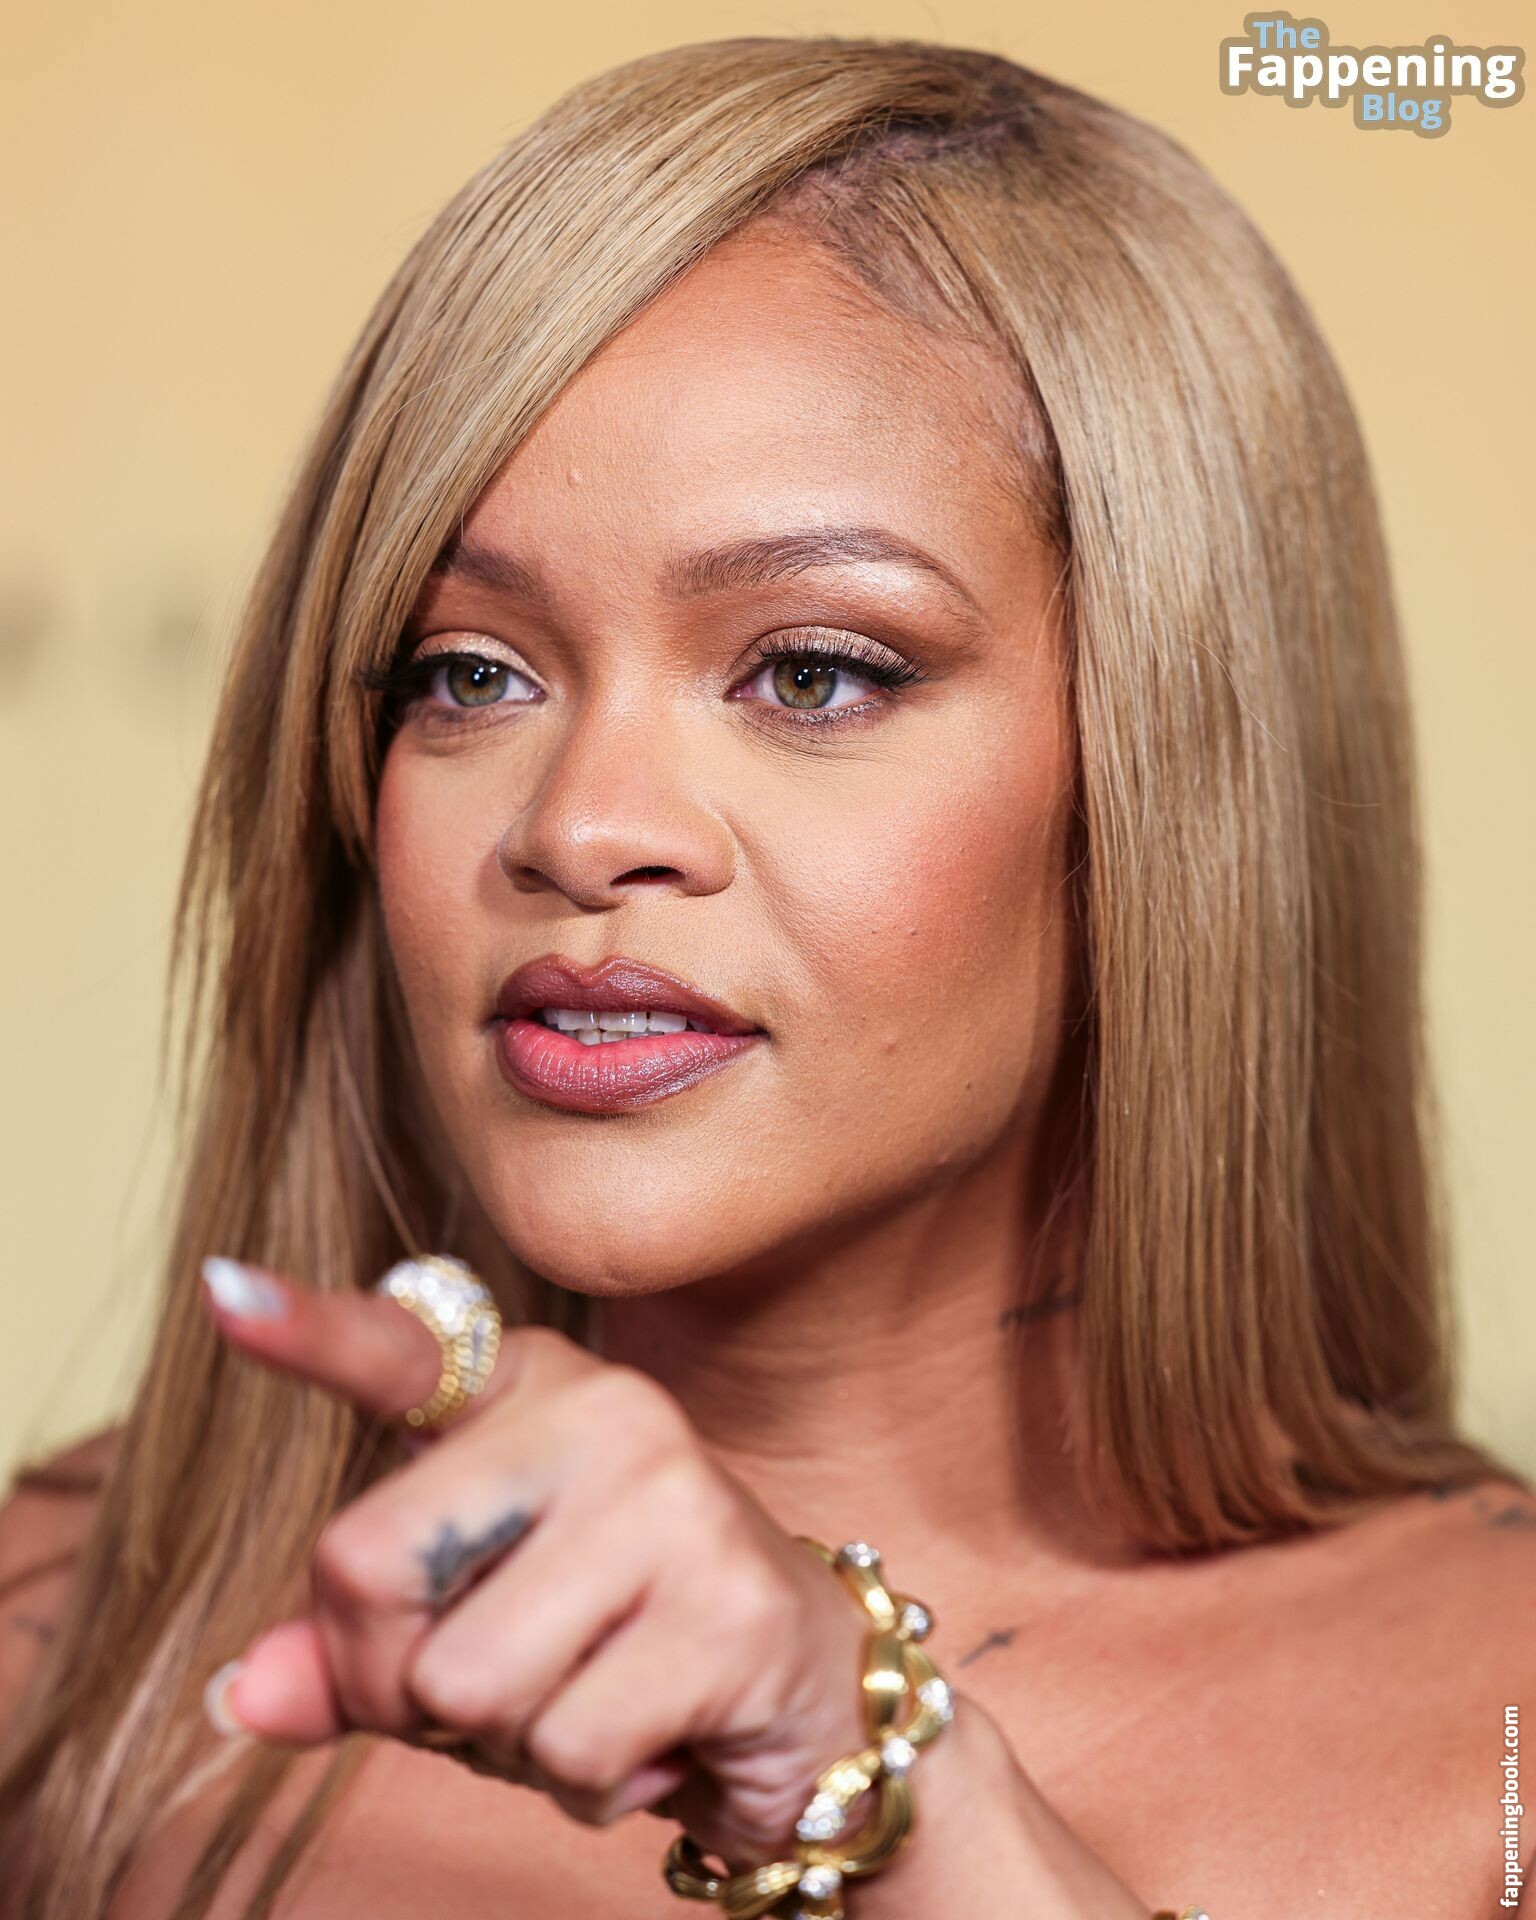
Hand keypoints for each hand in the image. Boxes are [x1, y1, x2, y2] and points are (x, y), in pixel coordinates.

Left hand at [198, 1260, 880, 1870]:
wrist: (805, 1694)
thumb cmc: (610, 1647)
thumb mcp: (466, 1634)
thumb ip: (354, 1649)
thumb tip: (242, 1692)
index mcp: (526, 1388)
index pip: (404, 1349)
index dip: (310, 1331)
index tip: (225, 1294)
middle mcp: (600, 1410)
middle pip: (370, 1567)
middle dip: (393, 1683)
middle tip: (489, 1691)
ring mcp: (671, 1495)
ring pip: (465, 1680)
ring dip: (503, 1745)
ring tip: (589, 1702)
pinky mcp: (726, 1602)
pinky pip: (565, 1748)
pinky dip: (585, 1786)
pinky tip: (654, 1736)